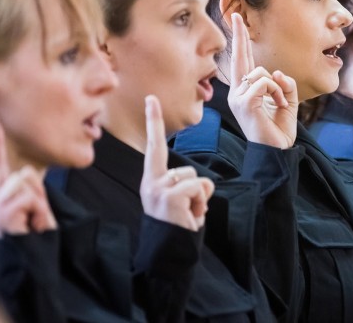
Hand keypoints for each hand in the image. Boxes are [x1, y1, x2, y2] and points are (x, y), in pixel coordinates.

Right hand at [0, 113, 55, 238]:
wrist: (32, 257)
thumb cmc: (34, 232)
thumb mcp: (34, 203)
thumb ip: (27, 185)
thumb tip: (23, 172)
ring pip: (24, 180)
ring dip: (38, 199)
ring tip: (35, 217)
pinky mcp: (2, 214)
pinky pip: (29, 196)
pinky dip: (38, 209)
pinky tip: (31, 224)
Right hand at [140, 96, 213, 231]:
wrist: (168, 254)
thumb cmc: (176, 228)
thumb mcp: (175, 202)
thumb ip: (180, 185)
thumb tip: (197, 183)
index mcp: (151, 181)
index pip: (154, 147)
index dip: (154, 121)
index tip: (151, 97)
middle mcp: (150, 182)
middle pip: (190, 171)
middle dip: (197, 192)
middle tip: (185, 213)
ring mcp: (158, 189)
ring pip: (197, 180)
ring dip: (200, 200)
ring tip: (187, 216)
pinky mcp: (169, 196)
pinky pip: (200, 188)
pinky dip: (202, 204)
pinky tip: (190, 218)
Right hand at [228, 12, 297, 148]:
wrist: (276, 150)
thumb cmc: (278, 128)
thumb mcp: (287, 100)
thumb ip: (285, 83)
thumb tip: (278, 73)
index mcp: (246, 90)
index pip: (242, 61)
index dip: (240, 41)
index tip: (236, 20)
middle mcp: (237, 92)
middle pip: (239, 58)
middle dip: (239, 36)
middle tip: (235, 15)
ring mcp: (238, 97)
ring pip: (261, 73)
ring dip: (278, 87)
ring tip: (279, 104)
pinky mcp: (243, 103)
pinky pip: (264, 83)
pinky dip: (277, 92)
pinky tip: (277, 105)